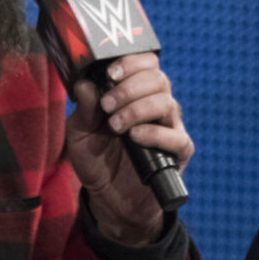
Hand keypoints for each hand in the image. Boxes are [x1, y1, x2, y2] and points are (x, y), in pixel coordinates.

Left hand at [65, 52, 193, 246]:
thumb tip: (85, 83)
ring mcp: (169, 127)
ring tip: (116, 126)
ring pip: (167, 103)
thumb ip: (84, 108)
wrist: (108, 197)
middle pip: (158, 78)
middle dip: (129, 88)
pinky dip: (155, 133)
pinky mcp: (178, 152)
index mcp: (134, 93)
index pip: (146, 63)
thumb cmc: (96, 158)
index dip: (132, 62)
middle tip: (107, 105)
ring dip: (137, 109)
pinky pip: (176, 137)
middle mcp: (156, 105)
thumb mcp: (80, 132)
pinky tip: (135, 136)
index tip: (111, 73)